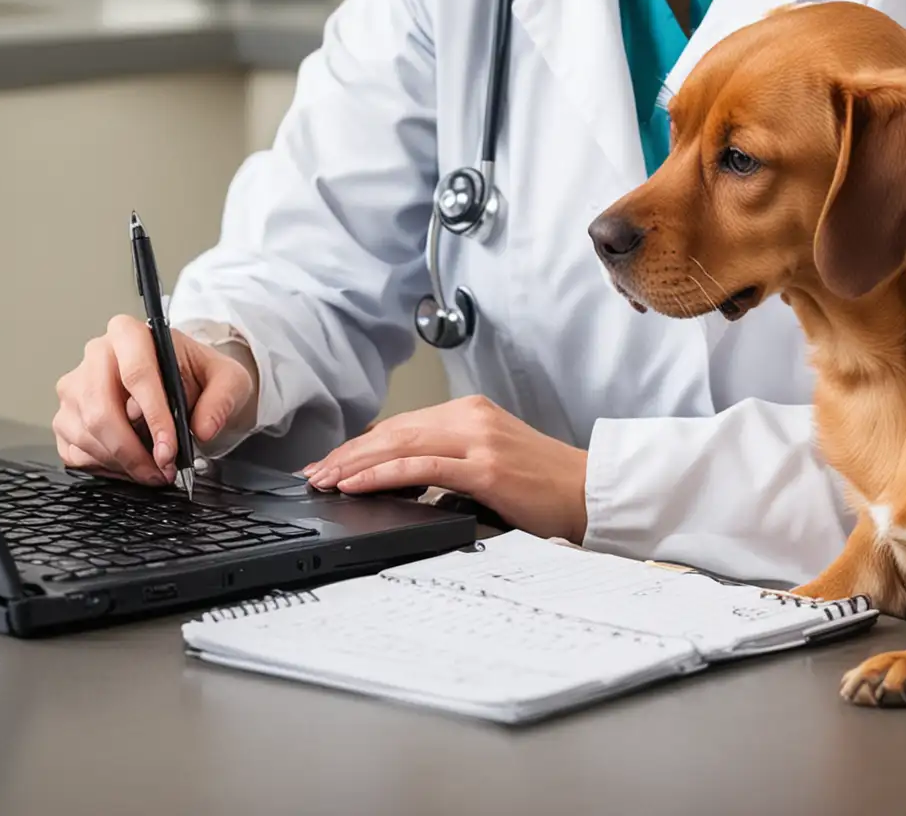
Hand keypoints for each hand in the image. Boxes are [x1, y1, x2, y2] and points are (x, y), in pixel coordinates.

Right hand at [53, 316, 254, 485]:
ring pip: (87, 433)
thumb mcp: (227, 378)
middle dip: (133, 449)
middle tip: (162, 468)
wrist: (184, 382)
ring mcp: (75, 387)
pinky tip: (131, 467)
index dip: (154, 416)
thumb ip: (222, 399)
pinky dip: (104, 468)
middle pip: (101, 409)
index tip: (169, 448)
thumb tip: (203, 428)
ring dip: (122, 462)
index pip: (136, 373)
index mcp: (130, 333)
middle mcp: (95, 355)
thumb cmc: (199, 375)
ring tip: (153, 470)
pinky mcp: (66, 418)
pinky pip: (75, 452)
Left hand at [302, 395, 588, 541]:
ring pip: (400, 445)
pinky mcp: (485, 467)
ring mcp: (478, 439)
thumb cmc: (544, 485)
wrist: (589, 492)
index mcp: (470, 413)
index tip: (332, 461)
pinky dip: (383, 475)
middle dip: (349, 453)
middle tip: (316, 473)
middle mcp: (470, 417)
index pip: (402, 425)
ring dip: (355, 464)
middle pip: (394, 431)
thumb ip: (450, 465)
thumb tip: (408, 484)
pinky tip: (358, 484)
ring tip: (326, 480)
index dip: (362, 443)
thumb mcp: (489, 463)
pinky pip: (421, 468)